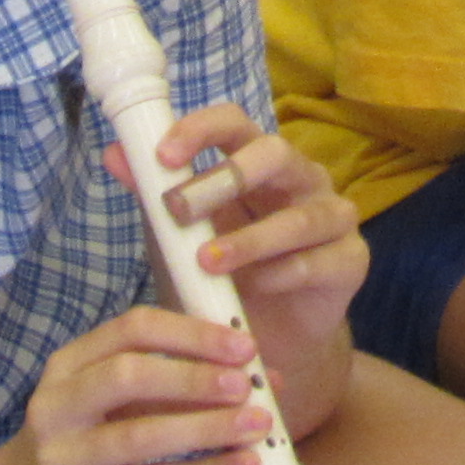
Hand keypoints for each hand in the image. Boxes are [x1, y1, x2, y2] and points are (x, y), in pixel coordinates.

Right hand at [0, 303, 276, 464]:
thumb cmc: (88, 441)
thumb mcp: (117, 402)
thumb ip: (180, 383)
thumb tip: (263, 378)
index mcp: (70, 363)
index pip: (133, 328)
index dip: (191, 333)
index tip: (242, 345)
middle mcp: (57, 403)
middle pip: (129, 375)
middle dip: (194, 377)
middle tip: (245, 385)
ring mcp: (63, 455)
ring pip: (141, 435)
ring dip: (207, 428)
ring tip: (256, 426)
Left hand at [123, 104, 365, 356]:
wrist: (262, 341)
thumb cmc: (220, 276)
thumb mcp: (177, 237)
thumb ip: (152, 196)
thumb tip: (113, 153)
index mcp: (257, 162)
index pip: (235, 123)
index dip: (201, 130)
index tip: (163, 156)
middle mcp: (301, 179)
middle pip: (275, 153)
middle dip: (226, 178)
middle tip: (179, 211)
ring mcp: (332, 217)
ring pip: (300, 214)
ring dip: (250, 238)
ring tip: (207, 262)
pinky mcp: (350, 260)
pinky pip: (319, 260)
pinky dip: (282, 272)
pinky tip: (253, 288)